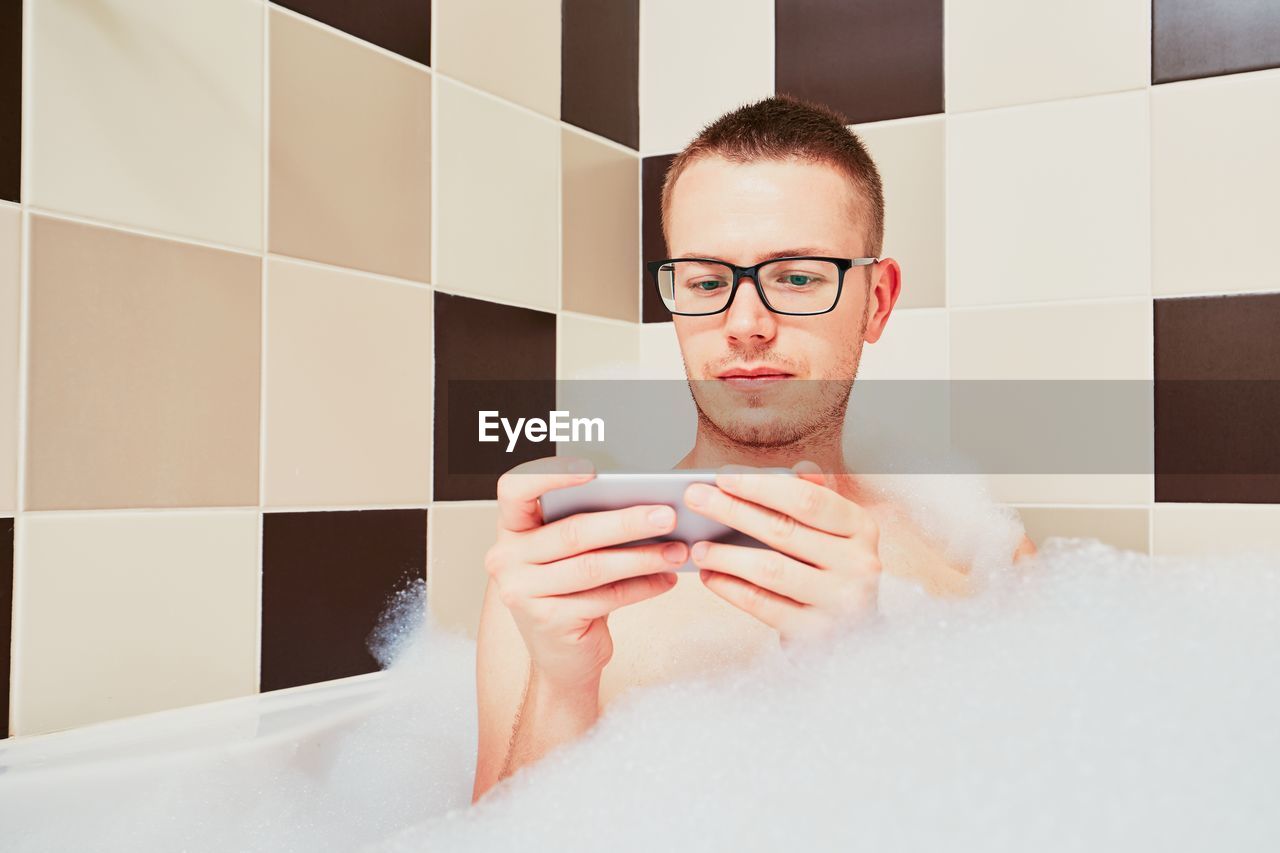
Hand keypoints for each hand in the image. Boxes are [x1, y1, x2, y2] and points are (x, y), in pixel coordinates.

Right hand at [485, 456, 686, 691]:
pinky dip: (642, 587)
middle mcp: (508, 559)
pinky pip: (605, 597)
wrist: (562, 658)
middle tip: (667, 515)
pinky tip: (666, 579)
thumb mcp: (569, 556)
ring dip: (643, 557)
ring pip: (593, 566)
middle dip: (626, 522)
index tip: (593, 471)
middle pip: (573, 531)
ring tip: (677, 550)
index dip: (550, 475)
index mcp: (512, 530)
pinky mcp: (549, 621)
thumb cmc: (572, 594)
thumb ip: (589, 529)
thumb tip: (648, 504)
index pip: (515, 489)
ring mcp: (523, 592)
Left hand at [684, 461, 881, 648]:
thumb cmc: (833, 572)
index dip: (762, 487)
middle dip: (732, 510)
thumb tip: (799, 469)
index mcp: (861, 528)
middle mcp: (859, 563)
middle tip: (694, 498)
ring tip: (698, 547)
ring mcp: (840, 602)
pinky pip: (764, 605)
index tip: (722, 477)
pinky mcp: (817, 634)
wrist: (854, 635)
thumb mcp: (835, 533)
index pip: (807, 500)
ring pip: (770, 569)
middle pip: (783, 530)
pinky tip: (710, 576)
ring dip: (727, 555)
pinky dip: (731, 588)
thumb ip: (815, 500)